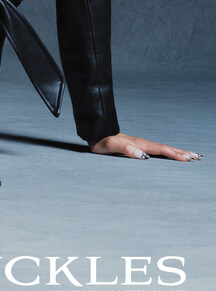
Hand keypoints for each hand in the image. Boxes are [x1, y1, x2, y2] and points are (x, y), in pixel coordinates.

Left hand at [88, 133, 202, 160]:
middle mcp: (141, 143)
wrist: (94, 132)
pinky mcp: (136, 145)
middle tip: (197, 157)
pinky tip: (167, 154)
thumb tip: (141, 155)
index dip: (174, 154)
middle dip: (180, 152)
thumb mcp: (110, 146)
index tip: (187, 158)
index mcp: (138, 144)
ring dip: (176, 151)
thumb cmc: (100, 141)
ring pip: (161, 148)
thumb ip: (125, 149)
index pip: (160, 150)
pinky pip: (155, 149)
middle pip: (165, 148)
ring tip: (188, 155)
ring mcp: (140, 143)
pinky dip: (166, 151)